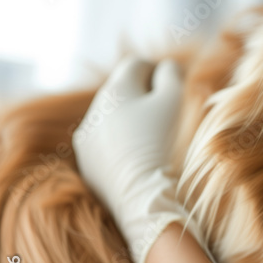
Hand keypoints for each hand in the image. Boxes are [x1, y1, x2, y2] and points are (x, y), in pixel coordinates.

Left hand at [73, 55, 198, 262]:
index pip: (137, 65)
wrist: (143, 197)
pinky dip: (122, 146)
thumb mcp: (175, 103)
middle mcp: (95, 111)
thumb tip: (167, 66)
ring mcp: (88, 140)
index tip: (174, 86)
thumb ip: (172, 77)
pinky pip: (106, 146)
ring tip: (155, 140)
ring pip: (112, 120)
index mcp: (116, 90)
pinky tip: (141, 160)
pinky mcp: (88, 166)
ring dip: (131, 122)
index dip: (159, 71)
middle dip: (144, 97)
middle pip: (122, 93)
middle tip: (169, 113)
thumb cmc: (164, 144)